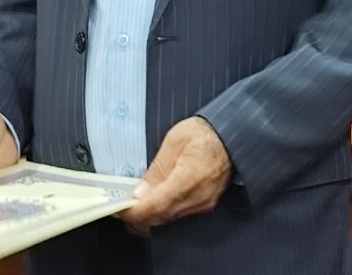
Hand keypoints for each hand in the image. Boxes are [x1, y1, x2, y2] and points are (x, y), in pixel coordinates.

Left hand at [119, 116, 232, 232]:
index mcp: (189, 178)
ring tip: (136, 202)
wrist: (232, 135)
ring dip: (150, 215)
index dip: (134, 212)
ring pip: (169, 219)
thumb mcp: (175, 140)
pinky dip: (164, 211)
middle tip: (122, 206)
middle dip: (138, 216)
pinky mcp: (206, 204)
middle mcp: (198, 196)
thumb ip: (157, 169)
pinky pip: (179, 214)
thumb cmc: (204, 133)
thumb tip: (139, 193)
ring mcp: (204, 203)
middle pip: (160, 218)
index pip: (155, 206)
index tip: (119, 209)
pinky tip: (155, 201)